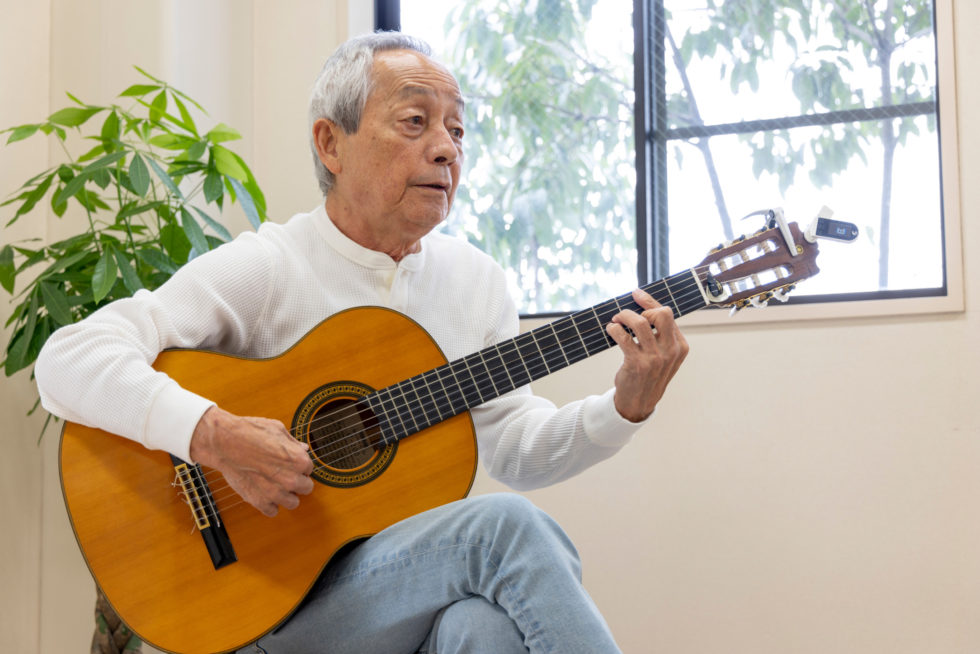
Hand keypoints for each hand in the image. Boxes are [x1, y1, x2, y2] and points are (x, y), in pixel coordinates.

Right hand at [189, 406, 314, 516]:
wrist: (225, 443)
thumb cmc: (250, 433)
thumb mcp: (278, 430)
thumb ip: (293, 443)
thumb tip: (302, 449)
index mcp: (299, 461)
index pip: (308, 469)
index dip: (298, 466)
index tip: (288, 464)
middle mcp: (291, 479)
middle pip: (306, 488)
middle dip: (297, 482)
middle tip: (284, 475)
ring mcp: (276, 493)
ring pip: (292, 503)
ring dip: (286, 496)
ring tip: (275, 486)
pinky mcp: (259, 502)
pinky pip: (272, 511)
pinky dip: (269, 505)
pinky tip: (264, 494)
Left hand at [605, 288, 689, 421]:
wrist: (639, 403)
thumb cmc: (649, 375)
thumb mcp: (663, 356)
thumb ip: (660, 335)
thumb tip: (643, 306)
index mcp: (680, 346)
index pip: (667, 314)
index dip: (649, 302)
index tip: (636, 294)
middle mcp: (670, 351)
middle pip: (661, 313)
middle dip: (642, 308)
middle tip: (628, 316)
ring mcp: (655, 358)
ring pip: (640, 322)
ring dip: (624, 316)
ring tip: (616, 321)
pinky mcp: (637, 364)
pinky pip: (623, 337)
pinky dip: (614, 329)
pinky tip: (611, 330)